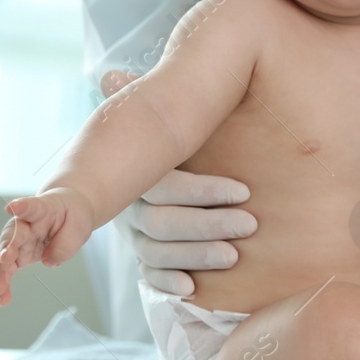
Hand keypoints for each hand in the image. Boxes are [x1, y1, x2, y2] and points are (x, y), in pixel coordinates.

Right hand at [0, 187, 96, 305]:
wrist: (67, 213)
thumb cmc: (71, 215)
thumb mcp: (79, 225)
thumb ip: (65, 244)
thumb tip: (48, 262)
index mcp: (42, 209)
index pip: (31, 206)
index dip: (21, 207)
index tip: (12, 207)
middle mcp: (24, 224)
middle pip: (11, 235)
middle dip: (6, 247)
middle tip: (5, 259)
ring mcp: (18, 240)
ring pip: (2, 255)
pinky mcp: (17, 255)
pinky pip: (7, 270)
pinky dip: (4, 284)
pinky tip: (2, 299)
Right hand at [102, 70, 254, 297]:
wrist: (203, 161)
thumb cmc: (200, 138)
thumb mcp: (186, 115)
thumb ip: (163, 97)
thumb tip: (110, 72)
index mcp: (142, 170)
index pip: (163, 185)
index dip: (202, 189)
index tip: (245, 190)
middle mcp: (132, 203)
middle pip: (159, 222)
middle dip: (206, 225)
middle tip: (250, 224)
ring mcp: (137, 233)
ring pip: (156, 251)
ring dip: (195, 255)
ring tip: (235, 256)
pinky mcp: (149, 258)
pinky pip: (149, 276)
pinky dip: (168, 282)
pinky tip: (193, 288)